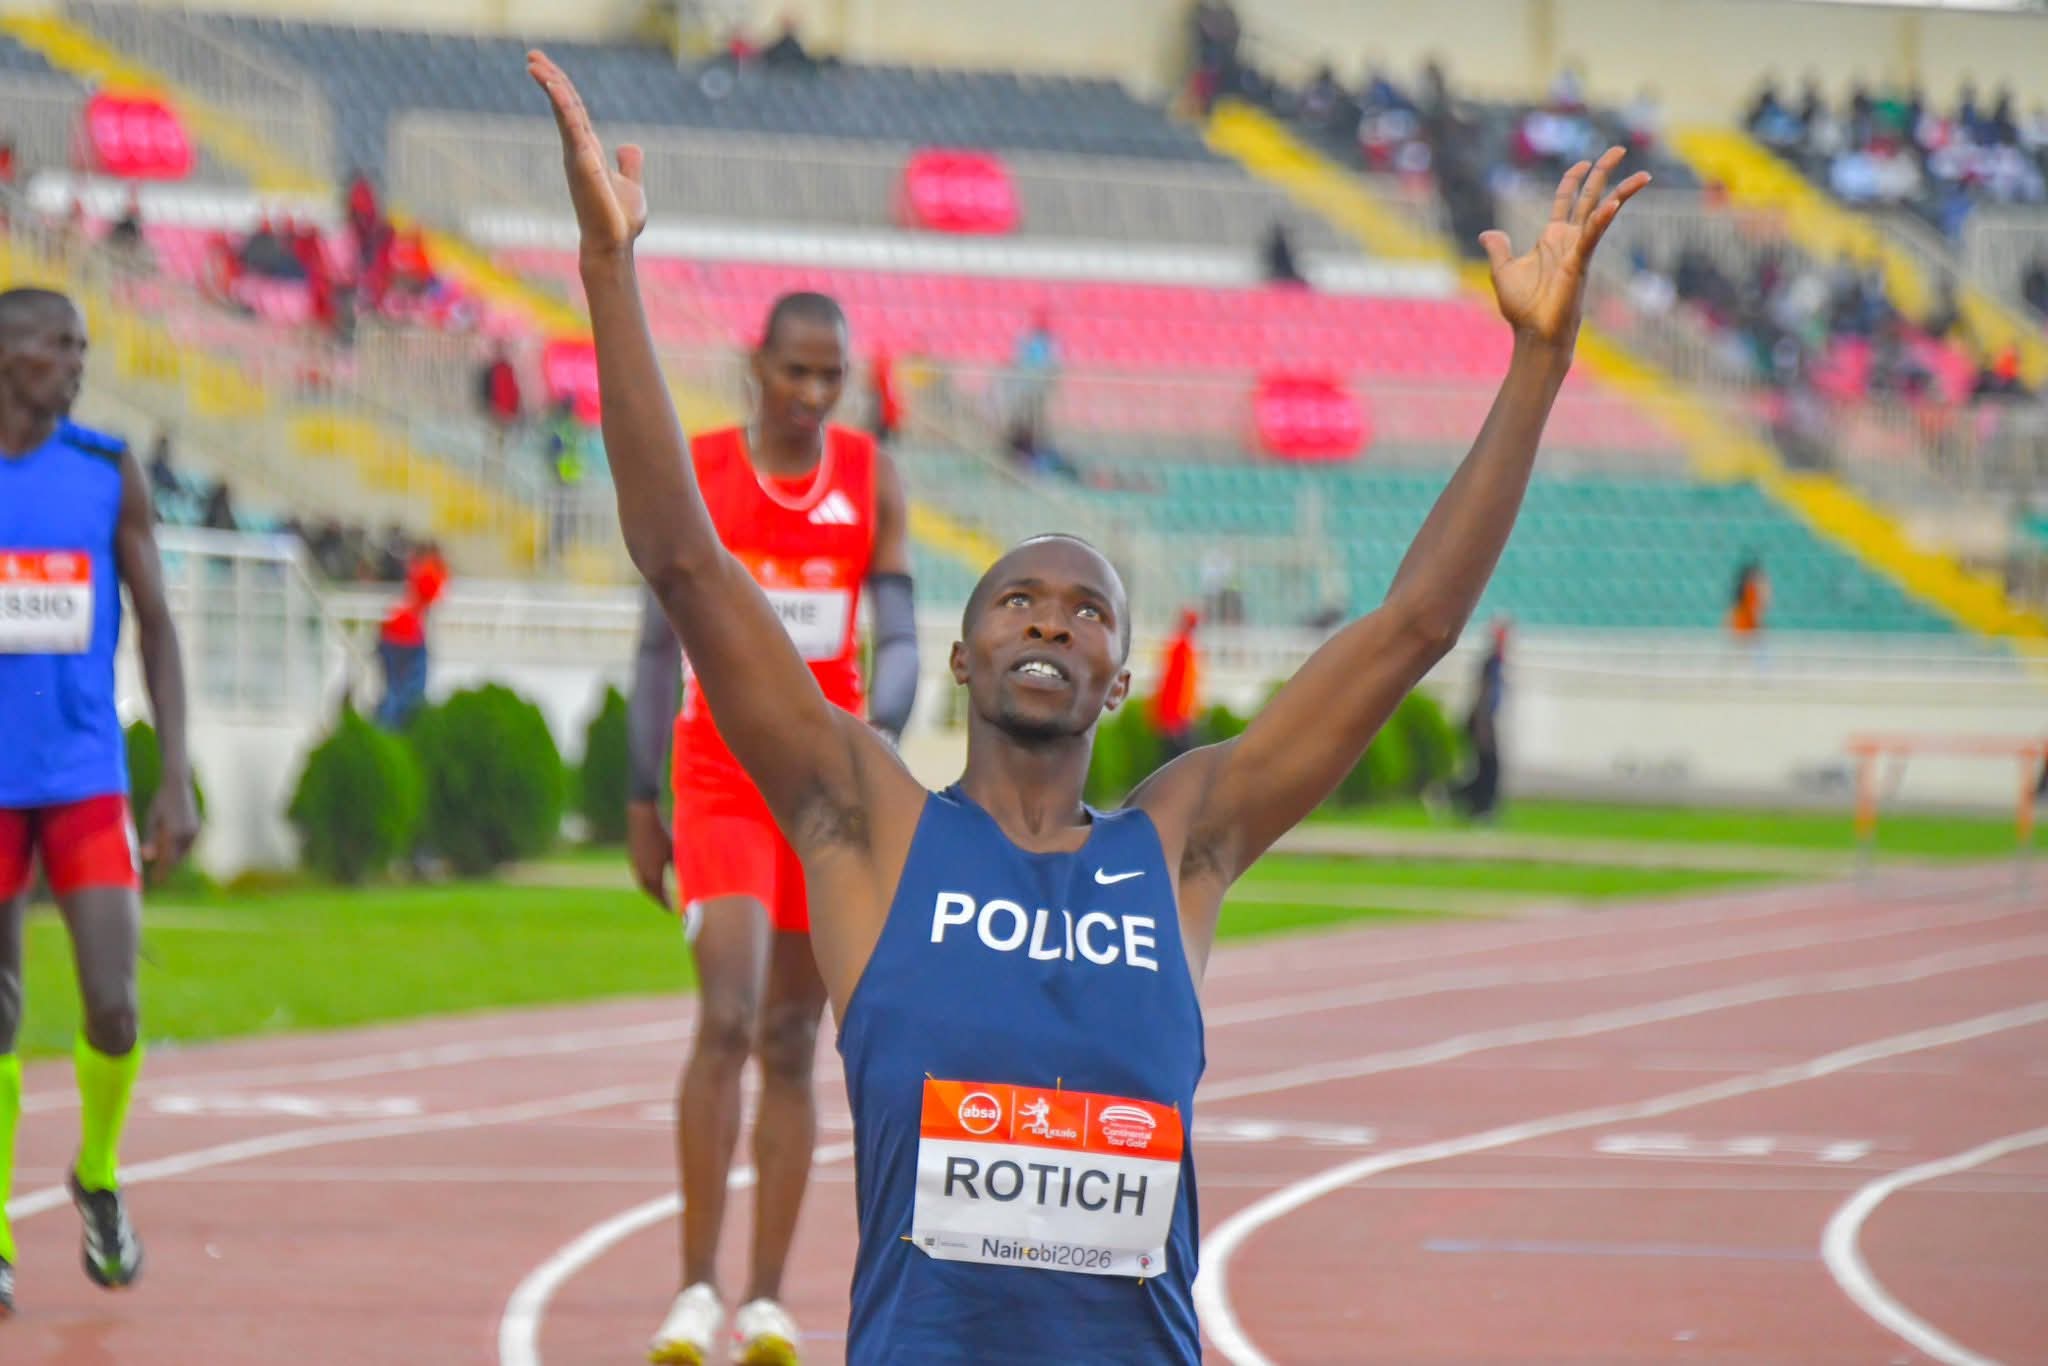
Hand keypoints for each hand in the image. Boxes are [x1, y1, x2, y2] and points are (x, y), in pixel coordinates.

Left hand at [142, 768, 200, 883]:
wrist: (178, 785)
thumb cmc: (161, 801)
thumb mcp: (152, 819)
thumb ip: (150, 839)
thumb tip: (147, 858)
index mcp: (173, 833)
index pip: (167, 859)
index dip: (162, 872)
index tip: (156, 882)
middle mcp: (187, 834)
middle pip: (177, 858)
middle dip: (168, 868)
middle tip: (159, 877)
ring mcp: (195, 832)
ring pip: (184, 852)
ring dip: (175, 859)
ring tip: (164, 865)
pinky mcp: (198, 829)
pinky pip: (189, 845)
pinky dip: (181, 850)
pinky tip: (173, 851)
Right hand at [528, 49, 646, 259]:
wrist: (615, 243)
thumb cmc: (619, 220)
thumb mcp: (630, 185)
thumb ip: (628, 164)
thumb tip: (629, 145)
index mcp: (588, 150)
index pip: (574, 110)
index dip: (562, 86)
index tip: (544, 66)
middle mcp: (578, 149)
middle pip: (564, 104)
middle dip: (550, 78)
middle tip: (532, 55)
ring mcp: (578, 154)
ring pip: (564, 111)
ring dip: (551, 84)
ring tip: (534, 63)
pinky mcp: (582, 161)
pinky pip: (572, 126)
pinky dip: (563, 104)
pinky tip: (555, 85)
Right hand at [626, 799, 672, 909]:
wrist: (642, 817)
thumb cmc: (662, 833)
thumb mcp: (676, 852)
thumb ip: (681, 868)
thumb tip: (692, 880)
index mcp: (653, 874)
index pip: (660, 896)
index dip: (667, 905)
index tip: (674, 912)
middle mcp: (642, 873)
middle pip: (651, 892)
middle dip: (659, 900)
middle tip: (667, 906)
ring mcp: (635, 865)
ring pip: (644, 883)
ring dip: (652, 890)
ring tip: (660, 893)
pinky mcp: (632, 856)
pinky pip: (640, 874)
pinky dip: (647, 880)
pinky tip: (653, 876)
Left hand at [1479, 146, 1648, 350]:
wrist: (1533, 334)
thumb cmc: (1522, 309)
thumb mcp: (1503, 271)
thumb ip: (1498, 249)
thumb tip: (1488, 233)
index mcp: (1552, 238)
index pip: (1565, 200)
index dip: (1572, 179)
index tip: (1582, 162)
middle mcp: (1569, 240)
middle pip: (1589, 197)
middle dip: (1603, 172)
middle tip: (1619, 148)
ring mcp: (1577, 250)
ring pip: (1601, 213)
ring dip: (1621, 193)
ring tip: (1643, 175)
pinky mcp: (1579, 263)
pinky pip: (1593, 236)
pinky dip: (1602, 220)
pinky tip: (1613, 204)